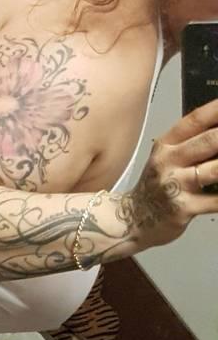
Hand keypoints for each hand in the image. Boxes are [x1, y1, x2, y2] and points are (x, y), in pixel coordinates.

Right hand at [122, 98, 217, 249]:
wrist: (131, 220)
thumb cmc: (155, 189)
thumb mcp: (166, 160)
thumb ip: (192, 145)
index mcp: (166, 145)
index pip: (196, 120)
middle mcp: (168, 162)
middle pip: (210, 140)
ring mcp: (175, 185)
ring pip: (217, 170)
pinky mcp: (183, 208)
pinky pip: (217, 200)